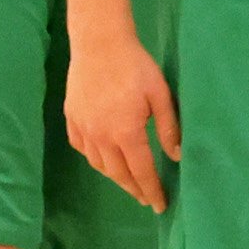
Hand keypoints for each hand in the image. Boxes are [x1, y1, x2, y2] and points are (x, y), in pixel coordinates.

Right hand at [65, 36, 180, 213]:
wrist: (99, 42)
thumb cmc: (135, 66)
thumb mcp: (160, 95)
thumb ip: (168, 127)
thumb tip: (176, 155)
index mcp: (126, 132)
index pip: (141, 171)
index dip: (152, 190)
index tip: (161, 205)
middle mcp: (101, 136)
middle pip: (119, 174)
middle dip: (134, 189)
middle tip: (146, 198)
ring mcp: (83, 128)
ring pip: (98, 164)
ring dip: (115, 176)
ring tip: (128, 179)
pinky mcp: (71, 118)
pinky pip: (82, 148)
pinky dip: (94, 158)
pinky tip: (103, 157)